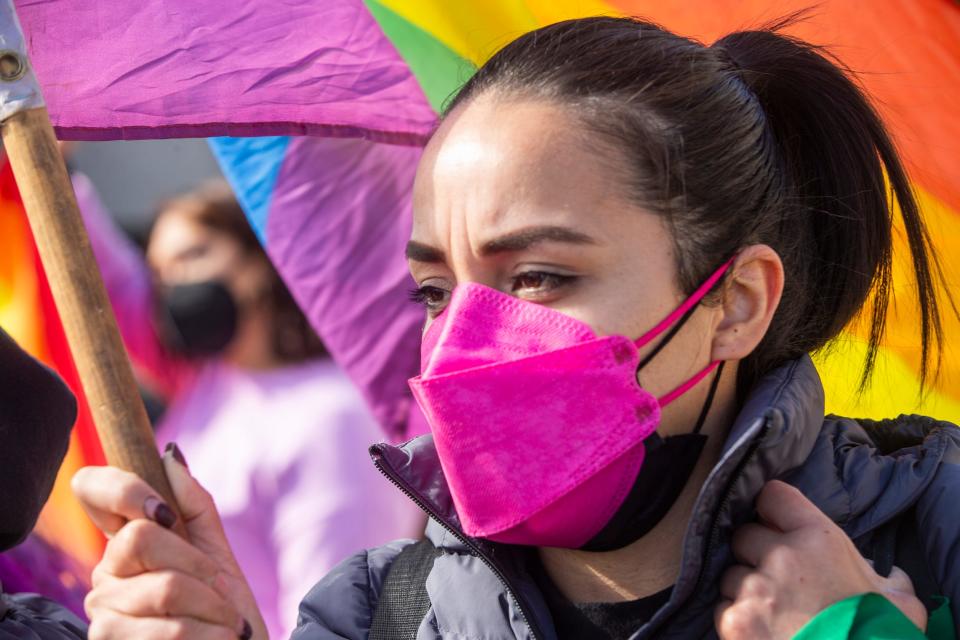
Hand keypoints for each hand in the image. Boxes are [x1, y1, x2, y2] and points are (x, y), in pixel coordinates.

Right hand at [72, 446, 267, 638]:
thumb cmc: (224, 608)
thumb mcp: (216, 551)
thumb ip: (194, 505)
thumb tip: (170, 455)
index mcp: (125, 542)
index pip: (91, 488)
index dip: (125, 489)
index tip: (166, 514)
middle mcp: (105, 575)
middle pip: (142, 537)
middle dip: (199, 563)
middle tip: (222, 590)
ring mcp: (104, 613)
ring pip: (165, 587)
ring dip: (215, 607)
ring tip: (228, 623)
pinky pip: (170, 629)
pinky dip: (211, 634)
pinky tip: (221, 639)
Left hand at [715, 480, 925, 638]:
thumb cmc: (880, 636)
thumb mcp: (899, 600)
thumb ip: (885, 577)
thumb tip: (888, 578)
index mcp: (819, 539)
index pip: (774, 496)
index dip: (772, 509)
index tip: (775, 522)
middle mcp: (780, 557)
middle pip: (744, 535)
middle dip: (755, 552)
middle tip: (777, 577)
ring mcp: (753, 590)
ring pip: (731, 574)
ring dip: (745, 589)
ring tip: (772, 612)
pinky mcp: (735, 622)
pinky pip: (723, 609)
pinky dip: (738, 619)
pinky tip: (761, 632)